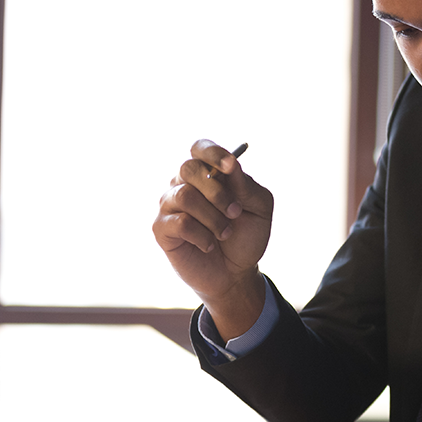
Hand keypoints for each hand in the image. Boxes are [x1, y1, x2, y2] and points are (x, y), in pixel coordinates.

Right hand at [152, 139, 273, 339]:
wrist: (236, 273)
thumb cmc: (246, 236)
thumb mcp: (259, 209)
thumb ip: (246, 186)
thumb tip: (231, 164)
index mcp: (208, 174)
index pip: (200, 148)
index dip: (213, 152)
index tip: (230, 166)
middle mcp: (185, 184)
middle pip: (189, 168)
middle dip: (217, 191)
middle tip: (235, 212)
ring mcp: (170, 205)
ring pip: (185, 195)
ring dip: (213, 217)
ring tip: (225, 233)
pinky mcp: (162, 228)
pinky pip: (179, 222)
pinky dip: (202, 235)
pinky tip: (209, 245)